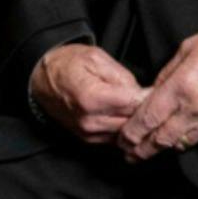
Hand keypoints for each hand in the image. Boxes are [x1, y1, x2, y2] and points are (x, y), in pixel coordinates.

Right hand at [29, 44, 144, 142]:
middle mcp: (89, 121)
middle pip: (133, 122)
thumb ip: (122, 76)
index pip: (134, 104)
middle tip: (153, 97)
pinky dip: (124, 128)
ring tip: (141, 105)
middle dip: (145, 111)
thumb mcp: (96, 58)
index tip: (157, 90)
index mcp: (91, 98)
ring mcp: (88, 134)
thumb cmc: (67, 64)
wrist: (41, 79)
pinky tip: (127, 114)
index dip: (149, 96)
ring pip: (127, 133)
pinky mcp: (88, 140)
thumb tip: (142, 93)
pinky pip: (116, 138)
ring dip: (136, 121)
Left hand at [118, 24, 197, 161]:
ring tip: (145, 152)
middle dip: (141, 149)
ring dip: (160, 149)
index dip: (131, 133)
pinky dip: (182, 142)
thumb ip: (167, 75)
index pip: (148, 118)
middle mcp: (195, 108)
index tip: (122, 138)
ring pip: (178, 144)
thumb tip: (153, 93)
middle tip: (128, 153)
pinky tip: (173, 141)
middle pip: (160, 139)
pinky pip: (197, 140)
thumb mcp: (187, 49)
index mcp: (181, 86)